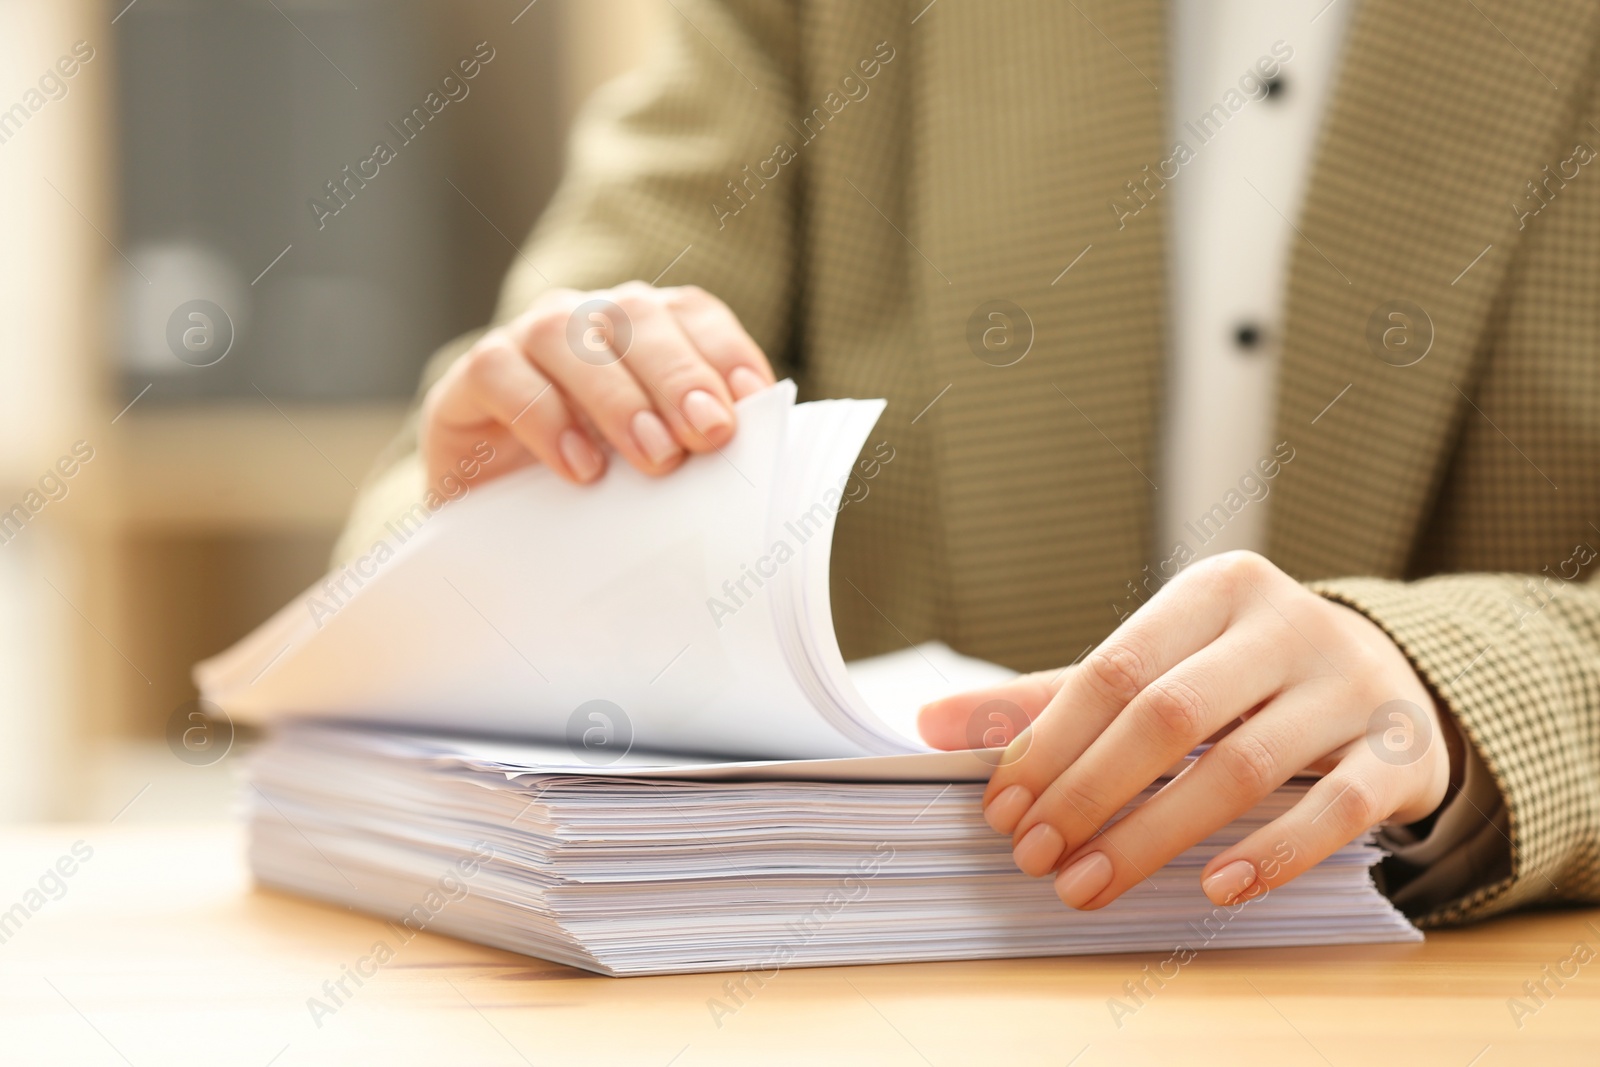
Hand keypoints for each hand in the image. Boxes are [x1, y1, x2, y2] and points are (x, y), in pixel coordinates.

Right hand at [421, 282, 774, 488]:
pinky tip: (580, 468)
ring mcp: (524, 340)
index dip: (724, 351)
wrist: (495, 523)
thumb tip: (764, 462)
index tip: (750, 402)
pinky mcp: (471, 379)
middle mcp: (586, 319)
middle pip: (636, 317)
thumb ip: (700, 450)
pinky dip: (546, 418)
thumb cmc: (595, 489)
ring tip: (654, 457)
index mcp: (643, 329)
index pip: (692, 313)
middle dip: (678, 375)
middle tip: (707, 434)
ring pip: (568, 333)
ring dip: (619, 396)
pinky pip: (502, 374)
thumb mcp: (657, 468)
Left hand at [918, 551, 1451, 909]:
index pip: (1114, 668)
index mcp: (1216, 590)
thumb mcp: (1161, 665)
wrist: (1391, 677)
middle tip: (1035, 857)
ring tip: (1090, 885)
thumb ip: (1052, 697)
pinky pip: (1334, 808)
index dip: (1048, 742)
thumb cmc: (1244, 675)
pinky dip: (1271, 851)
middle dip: (1089, 793)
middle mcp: (1286, 625)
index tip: (1001, 809)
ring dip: (1155, 836)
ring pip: (1242, 767)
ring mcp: (1350, 685)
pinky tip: (1214, 889)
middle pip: (1169, 716)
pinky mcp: (1399, 750)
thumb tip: (929, 724)